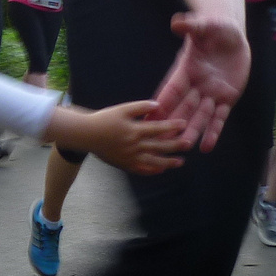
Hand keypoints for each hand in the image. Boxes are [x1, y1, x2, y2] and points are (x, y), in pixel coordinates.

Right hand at [50, 101, 189, 174]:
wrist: (86, 135)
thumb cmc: (104, 119)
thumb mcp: (122, 109)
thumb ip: (140, 107)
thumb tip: (158, 105)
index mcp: (135, 130)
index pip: (158, 128)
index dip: (172, 126)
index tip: (185, 125)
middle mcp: (134, 145)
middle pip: (159, 146)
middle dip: (176, 145)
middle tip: (189, 144)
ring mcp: (130, 157)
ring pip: (153, 161)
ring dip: (168, 162)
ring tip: (180, 162)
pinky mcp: (125, 164)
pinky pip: (141, 169)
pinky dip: (152, 170)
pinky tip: (161, 170)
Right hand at [153, 13, 249, 153]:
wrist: (232, 36)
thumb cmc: (216, 28)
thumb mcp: (205, 26)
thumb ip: (192, 26)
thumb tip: (177, 21)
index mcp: (186, 70)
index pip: (171, 91)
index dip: (161, 105)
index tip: (147, 119)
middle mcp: (196, 86)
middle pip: (182, 108)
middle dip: (173, 124)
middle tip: (161, 141)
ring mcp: (211, 94)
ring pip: (199, 117)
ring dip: (192, 131)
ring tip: (184, 146)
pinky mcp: (227, 99)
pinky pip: (219, 118)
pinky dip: (213, 132)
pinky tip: (206, 147)